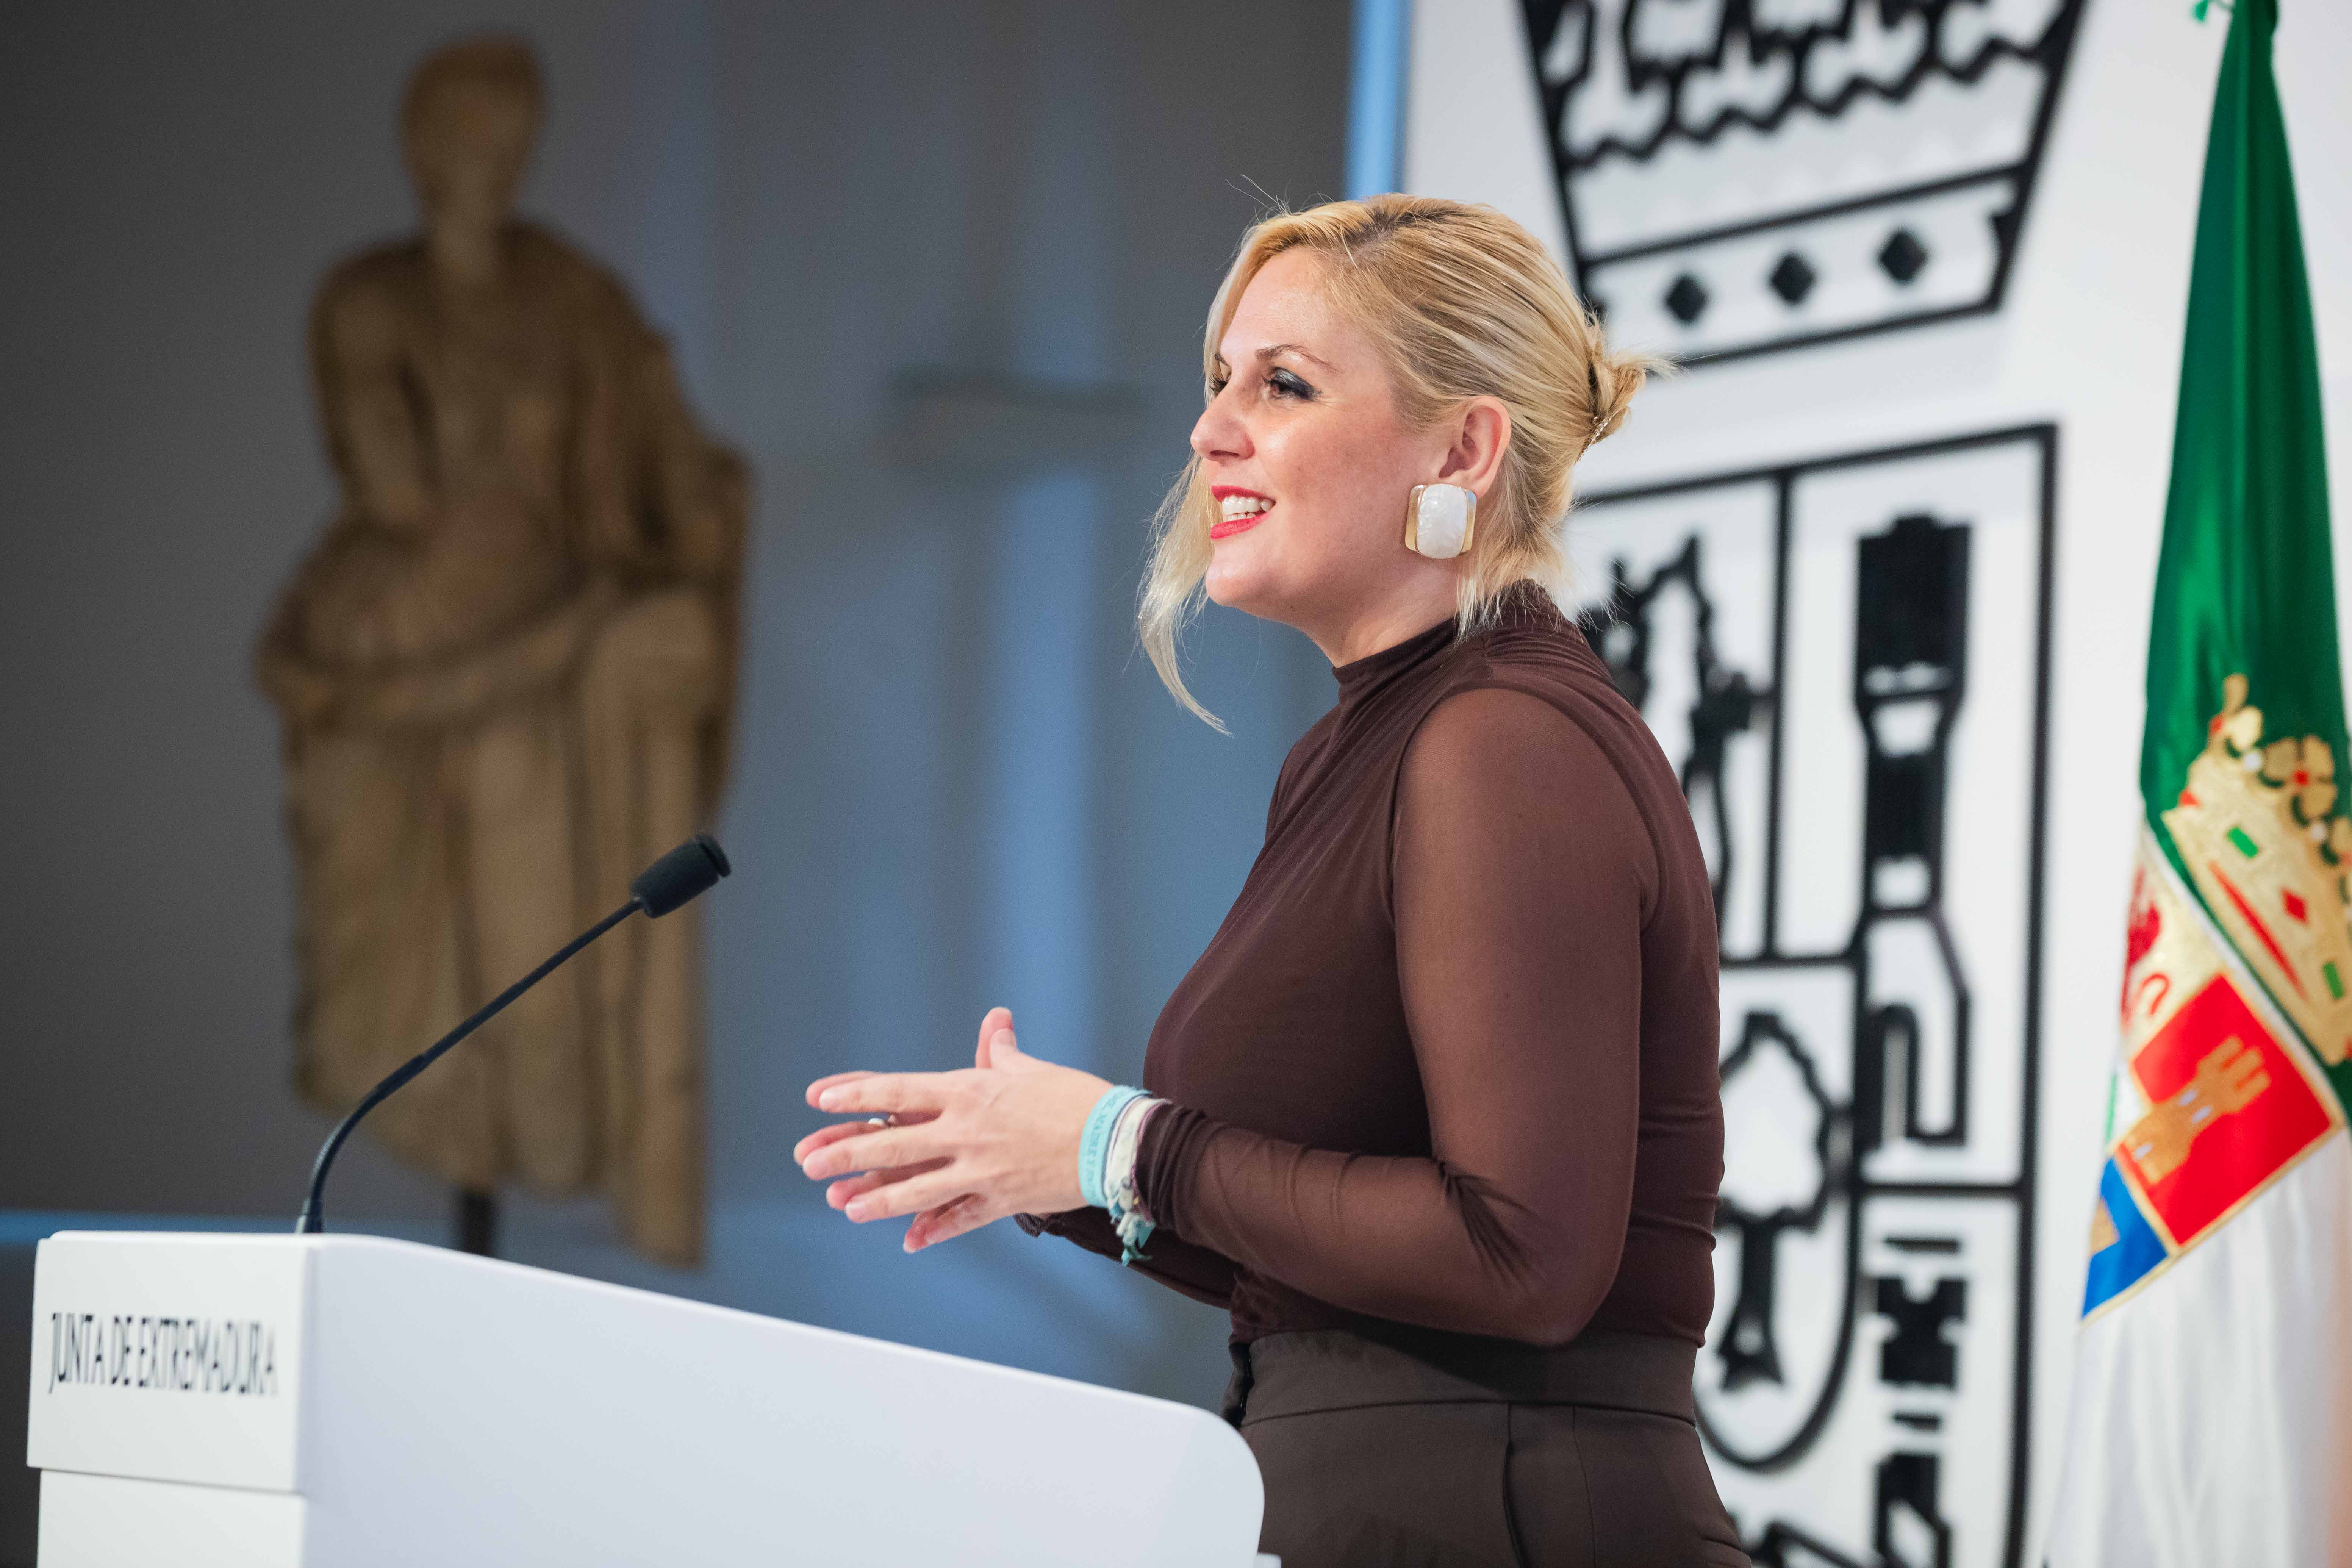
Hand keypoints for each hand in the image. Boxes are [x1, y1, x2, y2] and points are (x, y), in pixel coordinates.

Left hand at [793, 1008, 1110, 1252]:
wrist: (1115, 1140)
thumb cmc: (1073, 1098)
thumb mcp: (1029, 1069)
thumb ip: (1001, 1052)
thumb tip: (996, 1023)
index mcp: (968, 1092)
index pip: (897, 1092)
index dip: (854, 1096)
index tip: (819, 1099)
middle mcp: (965, 1131)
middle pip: (892, 1144)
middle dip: (846, 1153)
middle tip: (809, 1162)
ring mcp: (980, 1170)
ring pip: (915, 1188)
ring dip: (876, 1199)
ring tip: (845, 1206)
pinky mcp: (1000, 1200)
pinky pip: (958, 1219)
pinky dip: (933, 1230)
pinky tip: (909, 1241)